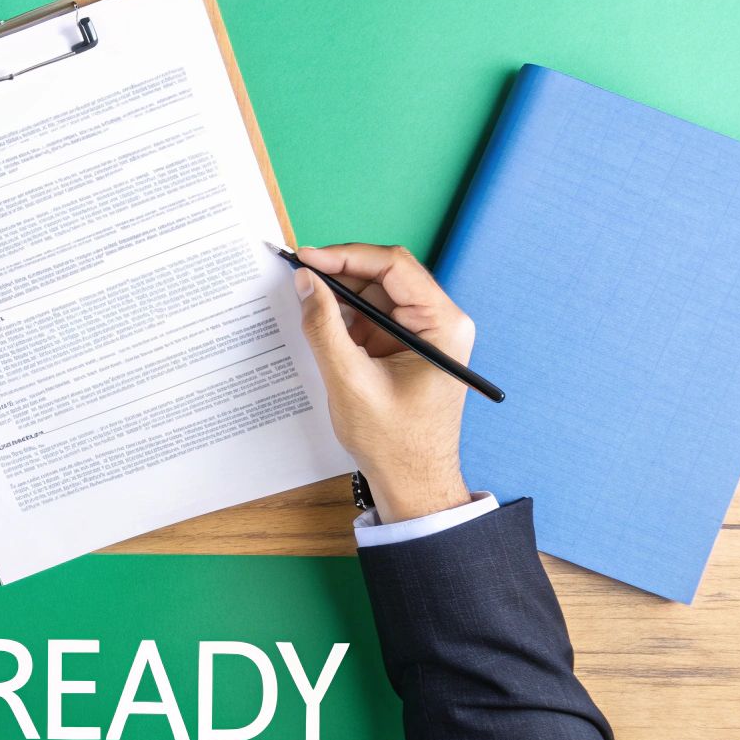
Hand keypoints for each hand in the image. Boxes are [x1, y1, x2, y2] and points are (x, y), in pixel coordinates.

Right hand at [293, 243, 475, 522]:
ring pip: (375, 296)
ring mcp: (422, 335)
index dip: (347, 257)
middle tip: (297, 276)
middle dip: (339, 275)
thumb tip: (305, 282)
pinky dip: (343, 319)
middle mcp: (439, 322)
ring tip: (301, 301)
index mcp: (442, 325)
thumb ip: (325, 327)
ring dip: (339, 298)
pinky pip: (372, 319)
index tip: (307, 259)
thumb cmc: (394, 442)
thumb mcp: (350, 381)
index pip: (395, 267)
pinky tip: (317, 322)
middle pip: (384, 277)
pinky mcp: (404, 348)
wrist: (412, 483)